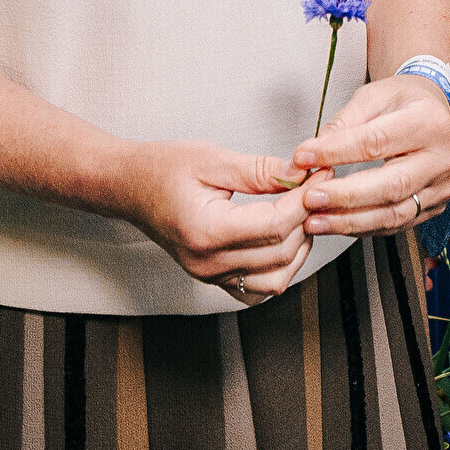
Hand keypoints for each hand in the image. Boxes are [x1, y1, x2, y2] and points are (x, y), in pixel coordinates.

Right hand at [111, 140, 312, 302]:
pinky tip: (283, 239)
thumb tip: (300, 175)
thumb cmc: (162, 169)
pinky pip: (258, 289)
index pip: (275, 224)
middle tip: (318, 187)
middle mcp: (208, 263)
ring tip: (303, 212)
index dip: (305, 200)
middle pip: (281, 251)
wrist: (128, 187)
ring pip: (277, 279)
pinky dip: (279, 269)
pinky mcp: (213, 279)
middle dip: (308, 217)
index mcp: (206, 230)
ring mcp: (210, 276)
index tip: (321, 175)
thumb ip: (259, 170)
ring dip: (299, 247)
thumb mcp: (212, 159)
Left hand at [291, 76, 449, 238]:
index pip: (377, 142)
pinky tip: (338, 224)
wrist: (435, 109)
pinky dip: (364, 227)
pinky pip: (397, 224)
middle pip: (391, 185)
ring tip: (315, 221)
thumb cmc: (403, 100)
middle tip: (309, 199)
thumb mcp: (372, 96)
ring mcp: (443, 186)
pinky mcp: (436, 205)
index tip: (303, 158)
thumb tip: (309, 156)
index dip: (336, 153)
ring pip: (394, 213)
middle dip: (345, 196)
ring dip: (350, 221)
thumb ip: (341, 125)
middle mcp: (444, 156)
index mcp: (429, 121)